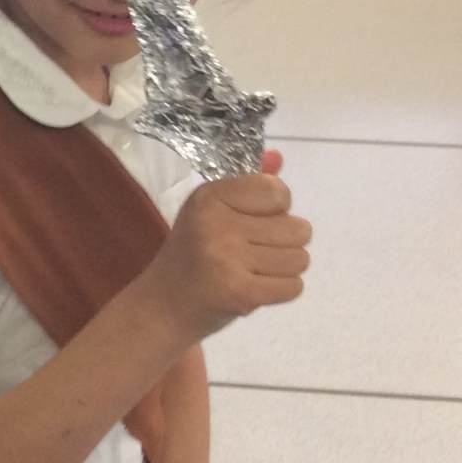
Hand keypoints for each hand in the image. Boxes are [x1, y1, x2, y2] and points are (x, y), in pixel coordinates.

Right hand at [138, 151, 310, 342]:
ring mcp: (227, 259)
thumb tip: (278, 157)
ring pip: (300, 259)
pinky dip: (280, 291)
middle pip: (298, 228)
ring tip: (252, 271)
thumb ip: (248, 185)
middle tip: (250, 253)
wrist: (162, 306)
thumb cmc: (192, 254)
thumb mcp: (212, 212)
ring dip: (283, 268)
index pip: (278, 191)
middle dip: (283, 243)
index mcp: (209, 197)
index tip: (249, 222)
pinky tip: (253, 288)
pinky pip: (294, 286)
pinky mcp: (240, 293)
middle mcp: (216, 224)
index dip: (275, 210)